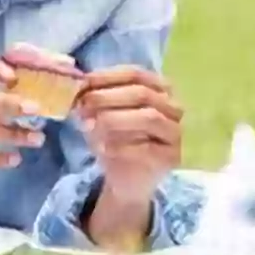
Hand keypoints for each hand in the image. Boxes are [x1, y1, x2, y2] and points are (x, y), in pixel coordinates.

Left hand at [77, 67, 182, 202]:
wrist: (128, 181)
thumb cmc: (116, 141)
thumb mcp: (102, 115)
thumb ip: (95, 100)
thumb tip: (79, 88)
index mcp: (159, 89)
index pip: (136, 74)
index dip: (109, 76)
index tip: (84, 82)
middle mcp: (172, 107)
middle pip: (142, 93)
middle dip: (108, 97)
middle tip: (83, 105)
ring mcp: (175, 132)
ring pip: (149, 117)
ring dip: (115, 119)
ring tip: (90, 127)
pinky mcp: (171, 156)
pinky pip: (147, 148)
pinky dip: (121, 146)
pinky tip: (102, 149)